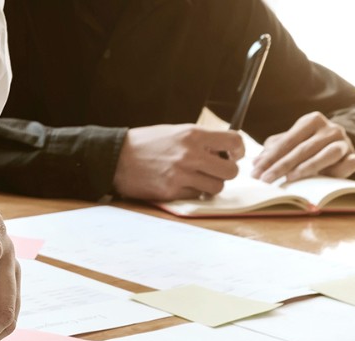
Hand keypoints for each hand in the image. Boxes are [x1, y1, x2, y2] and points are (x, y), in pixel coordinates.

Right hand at [112, 124, 243, 200]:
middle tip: (216, 171)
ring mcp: (181, 175)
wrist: (116, 158)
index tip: (234, 155)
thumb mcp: (175, 132)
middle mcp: (190, 155)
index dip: (238, 151)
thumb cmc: (145, 143)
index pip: (234, 142)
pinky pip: (196, 196)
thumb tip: (222, 150)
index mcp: (193, 135)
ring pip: (216, 187)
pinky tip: (182, 185)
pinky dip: (193, 192)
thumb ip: (199, 140)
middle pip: (230, 171)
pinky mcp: (171, 192)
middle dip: (226, 172)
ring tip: (198, 180)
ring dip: (210, 185)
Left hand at [251, 111, 354, 183]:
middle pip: (303, 148)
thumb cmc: (308, 146)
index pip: (287, 141)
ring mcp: (344, 142)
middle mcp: (330, 129)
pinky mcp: (354, 156)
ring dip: (307, 167)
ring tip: (289, 178)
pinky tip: (325, 177)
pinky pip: (350, 163)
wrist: (339, 147)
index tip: (255, 173)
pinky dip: (339, 170)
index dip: (269, 158)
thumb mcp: (290, 144)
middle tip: (265, 179)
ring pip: (327, 154)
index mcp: (312, 121)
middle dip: (281, 165)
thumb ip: (274, 150)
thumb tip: (256, 162)